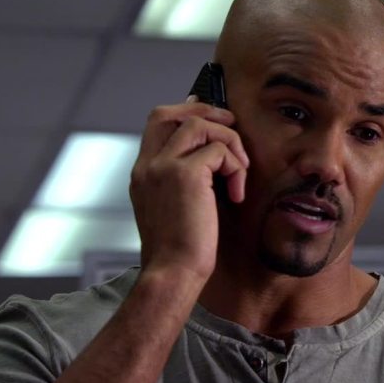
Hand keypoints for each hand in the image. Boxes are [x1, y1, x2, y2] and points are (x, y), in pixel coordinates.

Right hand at [129, 96, 249, 282]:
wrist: (172, 272)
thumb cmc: (180, 250)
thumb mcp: (174, 208)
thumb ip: (183, 181)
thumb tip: (210, 159)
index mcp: (143, 173)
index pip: (157, 123)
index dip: (185, 110)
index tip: (212, 116)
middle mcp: (148, 165)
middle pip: (171, 113)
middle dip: (206, 110)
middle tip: (232, 124)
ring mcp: (163, 167)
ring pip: (200, 125)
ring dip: (229, 142)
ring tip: (240, 172)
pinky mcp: (185, 174)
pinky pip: (220, 151)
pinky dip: (236, 168)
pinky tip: (236, 194)